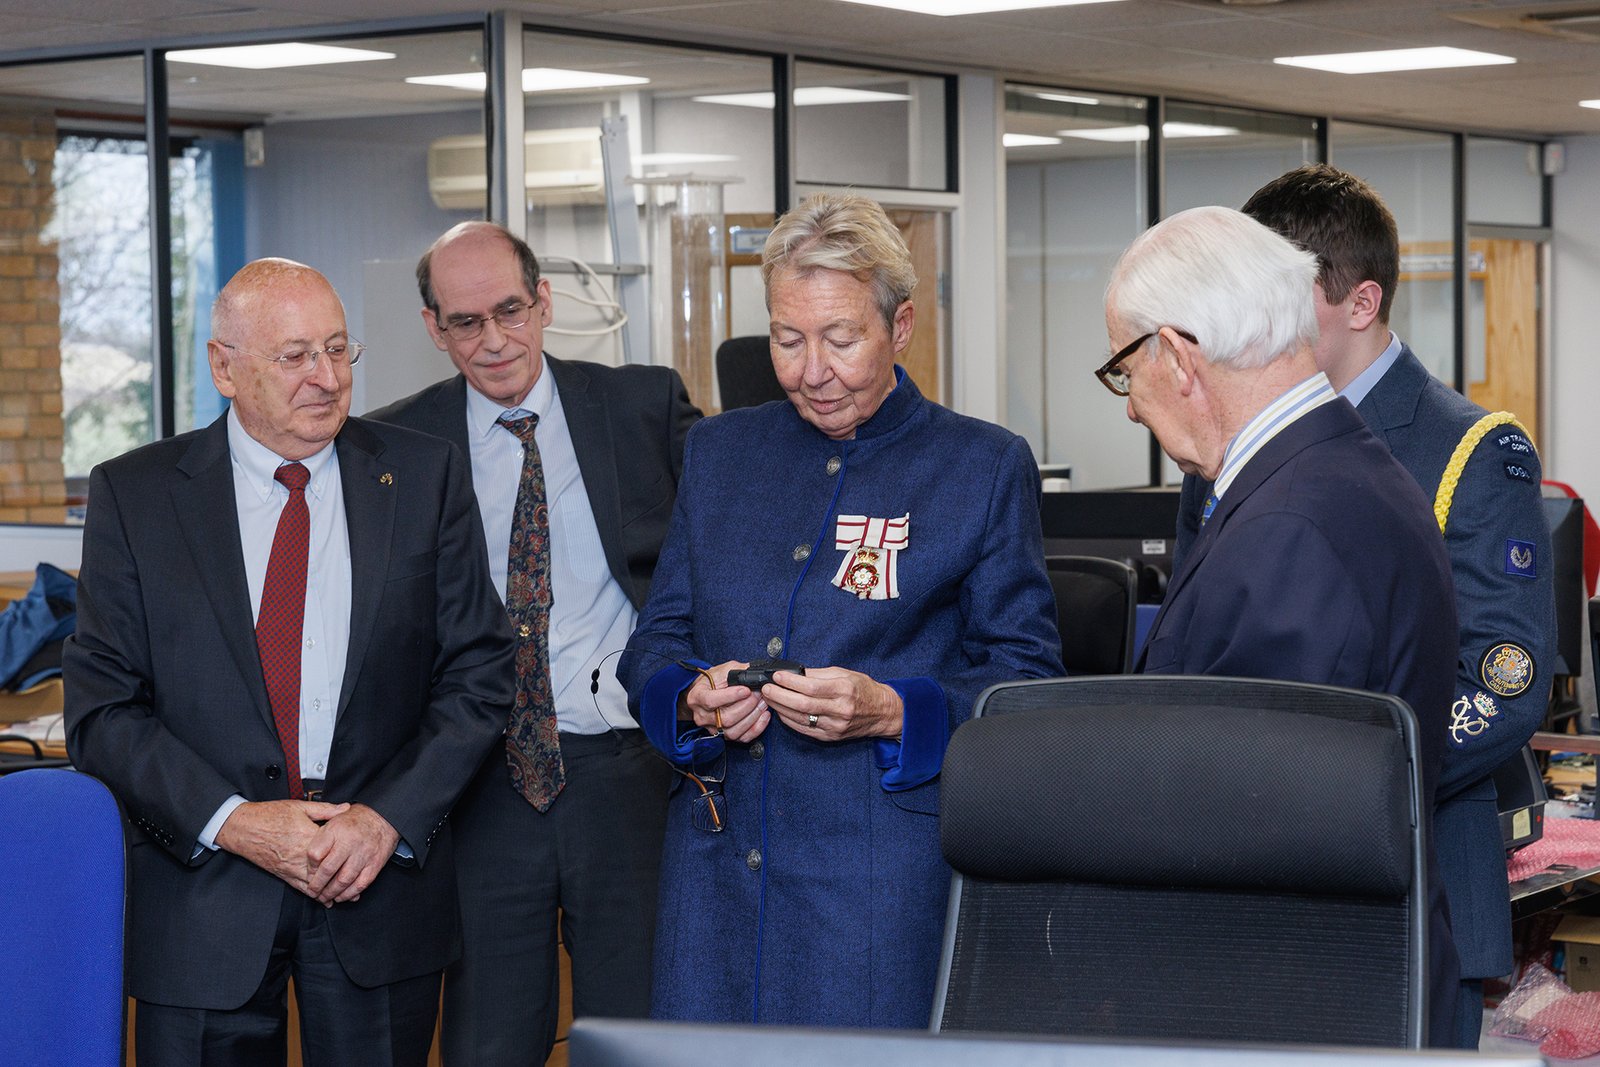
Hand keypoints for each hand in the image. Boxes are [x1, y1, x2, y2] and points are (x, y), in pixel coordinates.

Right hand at [214, 799, 350, 894]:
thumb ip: (325, 809)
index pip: (332, 850)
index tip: (360, 859)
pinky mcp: (282, 874)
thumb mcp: (300, 806)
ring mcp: (290, 867)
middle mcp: (300, 856)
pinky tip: (323, 899)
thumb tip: (346, 808)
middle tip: (357, 885)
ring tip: (345, 896)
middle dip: (341, 880)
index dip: (347, 857)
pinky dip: (313, 895)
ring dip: (329, 892)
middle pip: (325, 872)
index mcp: (307, 837)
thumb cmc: (270, 814)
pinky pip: (300, 888)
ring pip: (314, 885)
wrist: (243, 827)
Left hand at [305, 803, 400, 905]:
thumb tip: (310, 863)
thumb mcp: (332, 820)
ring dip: (331, 893)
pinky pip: (360, 884)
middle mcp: (349, 842)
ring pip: (343, 880)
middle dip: (317, 886)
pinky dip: (349, 894)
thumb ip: (320, 839)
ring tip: (325, 897)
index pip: (315, 854)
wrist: (383, 817)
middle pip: (327, 870)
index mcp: (335, 830)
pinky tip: (342, 896)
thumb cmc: (355, 821)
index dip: (309, 868)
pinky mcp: (375, 864)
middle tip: (313, 892)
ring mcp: (363, 854)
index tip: (309, 875)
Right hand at [683, 661, 769, 742]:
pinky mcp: (724, 736)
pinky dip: (756, 728)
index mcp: (697, 697)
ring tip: (763, 703)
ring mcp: (713, 728)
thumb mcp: (722, 670)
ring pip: (734, 730)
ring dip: (753, 716)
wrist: (706, 693)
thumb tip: (754, 672)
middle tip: (759, 694)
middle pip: (726, 718)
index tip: (746, 690)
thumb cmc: (713, 682)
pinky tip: (763, 716)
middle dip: (747, 705)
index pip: (711, 701)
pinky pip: (742, 738)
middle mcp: (702, 716)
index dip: (730, 696)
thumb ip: (737, 671)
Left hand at [763, 667, 902, 741]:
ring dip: (780, 708)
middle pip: (803, 704)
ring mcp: (835, 725)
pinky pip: (805, 729)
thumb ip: (819, 674)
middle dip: (779, 696)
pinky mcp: (831, 736)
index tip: (776, 676)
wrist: (882, 713)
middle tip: (766, 689)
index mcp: (844, 689)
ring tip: (769, 699)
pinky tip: (781, 712)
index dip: (790, 682)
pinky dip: (789, 720)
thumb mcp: (845, 673)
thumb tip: (794, 673)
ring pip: (800, 718)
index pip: (811, 687)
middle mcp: (840, 709)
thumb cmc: (864, 690)